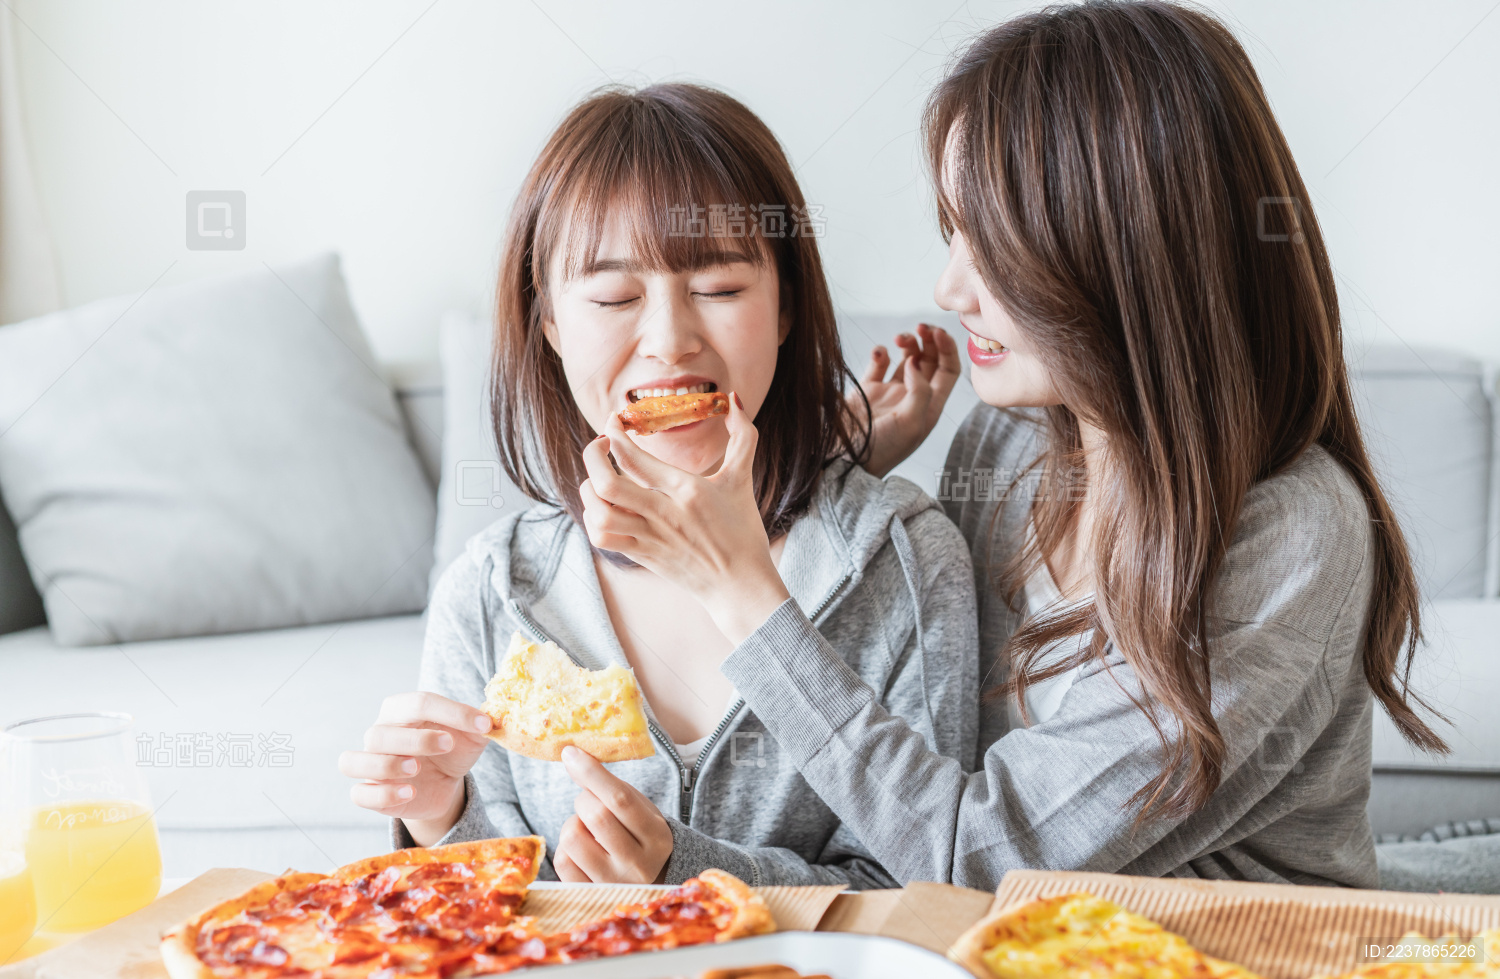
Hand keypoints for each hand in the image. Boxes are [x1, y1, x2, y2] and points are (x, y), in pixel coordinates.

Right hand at [339, 692, 492, 845]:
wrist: (444, 783)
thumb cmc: (453, 749)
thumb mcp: (471, 736)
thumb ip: (482, 723)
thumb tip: (496, 716)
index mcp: (402, 710)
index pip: (419, 702)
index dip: (453, 712)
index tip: (483, 725)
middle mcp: (380, 734)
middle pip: (380, 733)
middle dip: (416, 739)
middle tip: (447, 744)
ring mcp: (370, 764)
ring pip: (355, 761)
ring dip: (387, 766)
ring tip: (417, 768)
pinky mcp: (369, 793)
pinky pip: (359, 794)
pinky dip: (382, 794)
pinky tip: (410, 793)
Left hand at [553, 747, 673, 883]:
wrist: (647, 882)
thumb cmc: (638, 835)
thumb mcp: (639, 809)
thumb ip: (611, 787)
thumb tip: (572, 757)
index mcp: (657, 836)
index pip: (620, 799)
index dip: (592, 772)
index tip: (571, 753)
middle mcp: (638, 864)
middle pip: (595, 815)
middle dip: (584, 799)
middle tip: (589, 801)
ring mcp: (612, 883)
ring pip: (572, 837)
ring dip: (573, 823)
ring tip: (586, 828)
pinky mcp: (589, 895)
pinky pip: (561, 861)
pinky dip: (566, 847)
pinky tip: (581, 848)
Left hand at [579, 395, 790, 643]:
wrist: (740, 586)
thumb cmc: (742, 530)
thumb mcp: (742, 479)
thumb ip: (743, 436)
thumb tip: (734, 398)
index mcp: (686, 491)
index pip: (634, 457)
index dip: (616, 432)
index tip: (614, 420)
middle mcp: (663, 514)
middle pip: (606, 482)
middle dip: (593, 454)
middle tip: (602, 444)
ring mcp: (649, 537)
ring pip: (599, 512)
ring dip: (590, 489)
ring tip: (601, 476)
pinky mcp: (641, 555)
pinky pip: (602, 537)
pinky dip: (594, 518)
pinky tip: (605, 506)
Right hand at [849, 323, 959, 477]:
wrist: (845, 461)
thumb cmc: (881, 449)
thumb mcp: (911, 423)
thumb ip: (920, 390)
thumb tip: (914, 362)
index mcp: (930, 406)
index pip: (948, 371)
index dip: (947, 349)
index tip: (936, 333)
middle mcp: (913, 397)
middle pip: (931, 359)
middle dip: (928, 340)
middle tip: (920, 328)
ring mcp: (891, 392)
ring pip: (907, 357)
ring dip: (907, 342)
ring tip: (899, 338)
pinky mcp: (867, 390)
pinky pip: (879, 362)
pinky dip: (880, 351)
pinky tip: (878, 352)